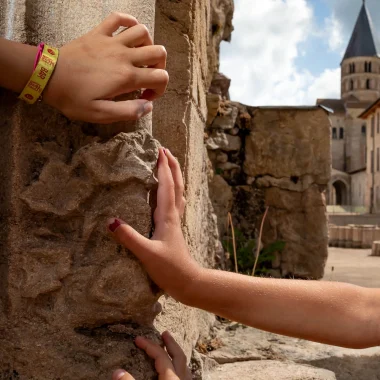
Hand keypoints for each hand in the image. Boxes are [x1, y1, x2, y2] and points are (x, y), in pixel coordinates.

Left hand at [44, 13, 167, 122]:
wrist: (48, 76)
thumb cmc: (73, 98)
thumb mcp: (101, 114)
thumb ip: (128, 112)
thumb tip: (148, 106)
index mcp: (126, 77)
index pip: (160, 78)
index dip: (159, 90)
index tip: (145, 97)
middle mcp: (124, 56)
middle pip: (158, 52)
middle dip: (160, 67)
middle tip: (147, 77)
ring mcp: (112, 42)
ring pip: (143, 32)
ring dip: (147, 45)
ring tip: (139, 57)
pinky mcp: (99, 33)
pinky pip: (119, 18)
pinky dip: (128, 22)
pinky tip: (128, 33)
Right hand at [108, 148, 201, 303]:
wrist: (188, 282)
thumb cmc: (170, 269)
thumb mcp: (147, 254)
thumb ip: (129, 238)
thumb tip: (111, 221)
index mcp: (167, 217)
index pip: (166, 186)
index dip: (163, 167)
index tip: (160, 150)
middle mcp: (173, 215)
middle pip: (177, 185)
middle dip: (172, 166)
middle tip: (166, 150)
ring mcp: (175, 222)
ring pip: (178, 192)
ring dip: (174, 176)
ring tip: (169, 165)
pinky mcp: (174, 229)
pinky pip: (175, 203)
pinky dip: (173, 191)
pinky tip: (169, 194)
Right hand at [112, 331, 190, 379]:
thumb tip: (116, 371)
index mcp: (171, 377)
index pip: (160, 355)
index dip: (149, 345)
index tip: (138, 339)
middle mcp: (182, 379)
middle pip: (179, 356)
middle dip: (171, 343)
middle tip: (165, 333)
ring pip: (185, 367)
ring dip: (178, 356)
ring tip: (172, 350)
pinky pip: (186, 376)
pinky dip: (181, 369)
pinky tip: (177, 372)